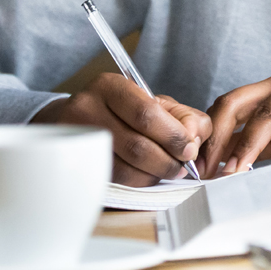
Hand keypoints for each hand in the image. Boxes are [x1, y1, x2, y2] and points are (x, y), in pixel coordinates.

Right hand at [31, 72, 211, 186]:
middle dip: (167, 160)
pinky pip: (114, 182)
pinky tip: (147, 176)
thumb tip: (196, 138)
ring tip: (167, 171)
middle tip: (182, 166)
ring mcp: (79, 140)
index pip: (146, 114)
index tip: (190, 148)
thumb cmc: (123, 111)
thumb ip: (182, 116)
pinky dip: (138, 183)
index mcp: (110, 86)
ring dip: (154, 175)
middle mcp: (87, 109)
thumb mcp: (153, 102)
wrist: (74, 121)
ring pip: (125, 170)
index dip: (173, 136)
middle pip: (136, 145)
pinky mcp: (77, 165)